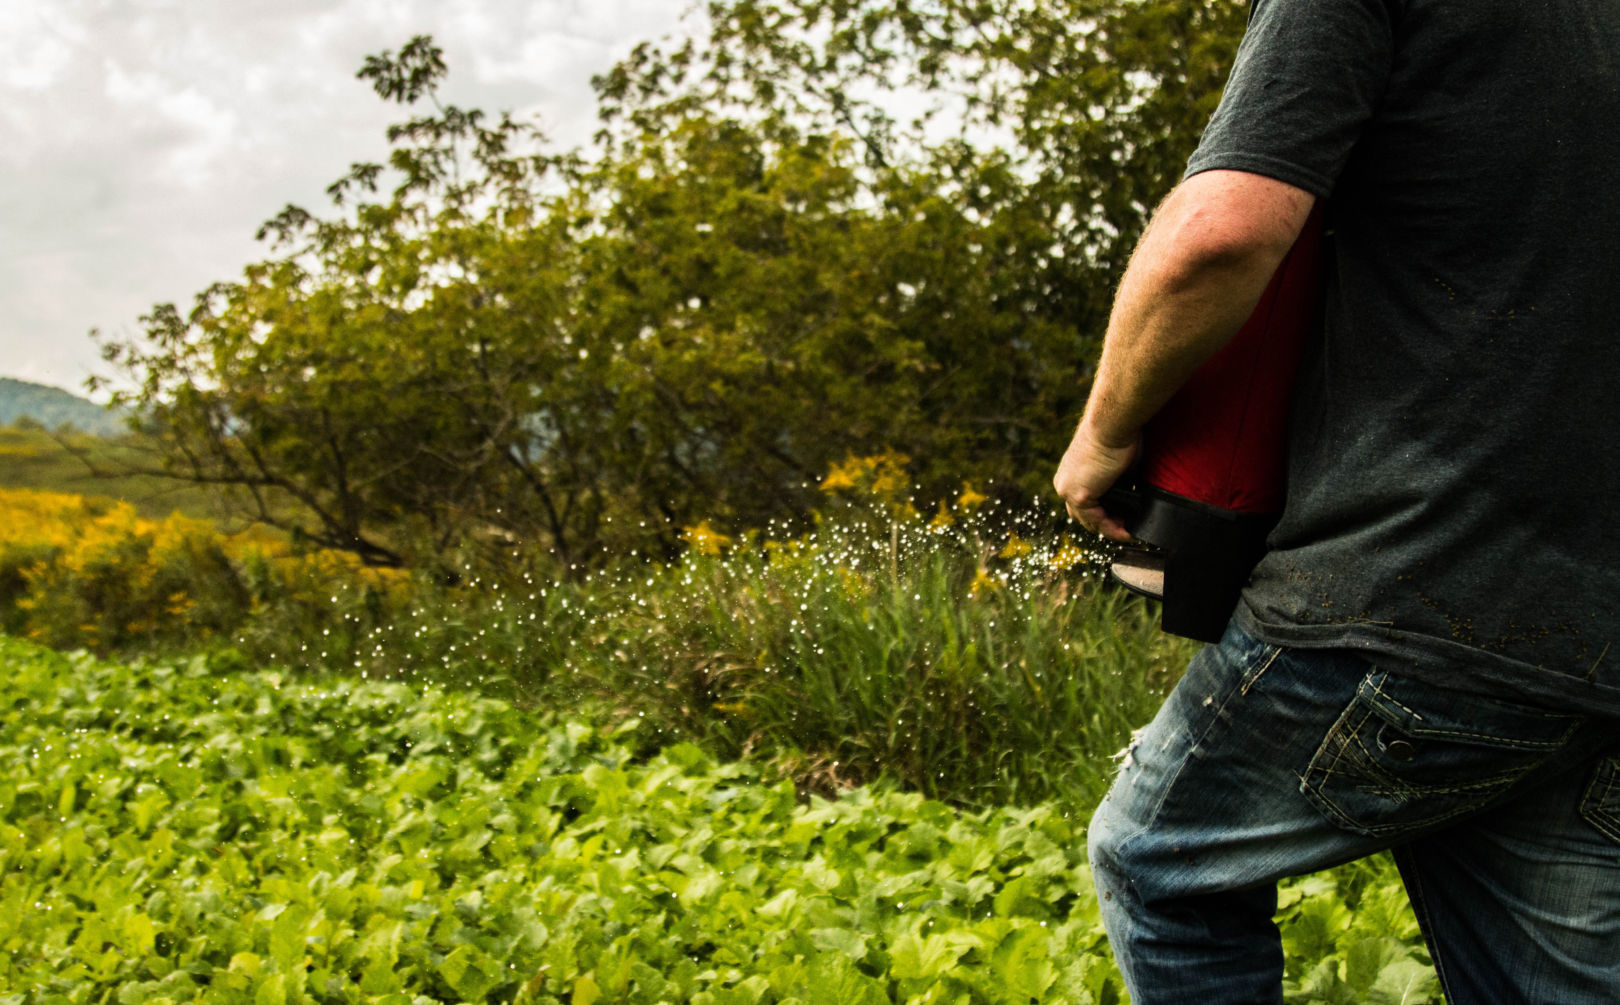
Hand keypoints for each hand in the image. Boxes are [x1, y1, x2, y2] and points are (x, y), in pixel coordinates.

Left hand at [1053, 421, 1138, 541]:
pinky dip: (1113, 529)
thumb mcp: (1114, 463)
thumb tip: (1130, 494)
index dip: (1101, 515)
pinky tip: (1127, 531)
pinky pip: (1097, 521)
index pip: (1082, 504)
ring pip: (1089, 521)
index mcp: (1070, 474)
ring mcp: (1069, 491)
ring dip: (1110, 530)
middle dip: (1105, 525)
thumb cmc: (1117, 435)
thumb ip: (1116, 481)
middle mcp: (1064, 484)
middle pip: (1082, 516)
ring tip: (1129, 533)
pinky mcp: (1080, 496)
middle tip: (1126, 529)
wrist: (1112, 424)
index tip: (1122, 519)